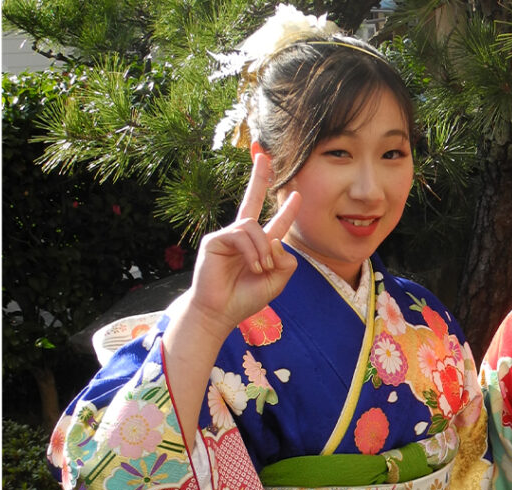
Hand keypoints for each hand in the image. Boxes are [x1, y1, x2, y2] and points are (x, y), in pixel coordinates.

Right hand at [182, 153, 301, 337]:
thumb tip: (275, 240)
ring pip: (254, 227)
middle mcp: (243, 237)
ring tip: (260, 270)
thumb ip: (286, 261)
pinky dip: (252, 251)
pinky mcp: (215, 240)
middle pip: (253, 200)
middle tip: (264, 156)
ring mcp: (228, 236)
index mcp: (259, 246)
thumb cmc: (246, 298)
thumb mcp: (277, 281)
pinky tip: (252, 266)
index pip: (275, 223)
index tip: (297, 194)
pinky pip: (241, 234)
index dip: (287, 210)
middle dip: (259, 178)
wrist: (220, 312)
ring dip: (263, 250)